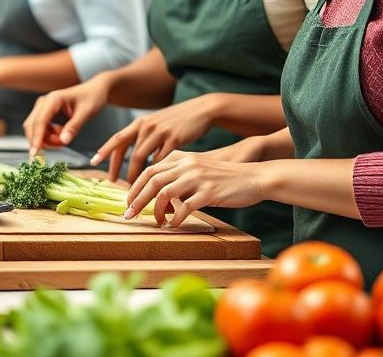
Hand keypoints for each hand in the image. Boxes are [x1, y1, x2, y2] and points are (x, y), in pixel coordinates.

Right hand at [23, 76, 109, 153]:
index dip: (36, 138)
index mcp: (53, 99)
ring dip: (47, 139)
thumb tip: (63, 141)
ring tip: (65, 138)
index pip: (40, 121)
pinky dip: (49, 136)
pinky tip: (63, 134)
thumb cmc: (92, 98)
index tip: (35, 154)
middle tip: (60, 146)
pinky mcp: (45, 113)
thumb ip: (74, 127)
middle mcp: (44, 102)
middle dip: (42, 140)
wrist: (95, 90)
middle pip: (32, 125)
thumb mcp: (86, 113)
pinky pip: (42, 129)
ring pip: (36, 129)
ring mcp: (43, 107)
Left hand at [91, 94, 218, 182]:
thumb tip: (134, 160)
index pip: (118, 139)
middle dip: (121, 171)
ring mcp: (161, 132)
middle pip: (129, 152)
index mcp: (140, 123)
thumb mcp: (156, 125)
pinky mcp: (176, 139)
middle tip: (118, 186)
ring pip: (142, 158)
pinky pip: (161, 159)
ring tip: (136, 190)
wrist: (201, 110)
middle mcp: (147, 126)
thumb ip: (144, 140)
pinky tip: (158, 182)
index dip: (105, 151)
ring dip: (137, 176)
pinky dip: (158, 172)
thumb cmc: (177, 121)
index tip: (94, 162)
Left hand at [125, 150, 268, 228]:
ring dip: (156, 210)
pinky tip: (174, 225)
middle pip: (152, 180)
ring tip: (156, 222)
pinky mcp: (210, 192)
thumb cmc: (225, 178)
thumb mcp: (198, 170)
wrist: (254, 177)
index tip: (129, 201)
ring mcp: (198, 177)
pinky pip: (186, 206)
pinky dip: (176, 217)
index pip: (149, 170)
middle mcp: (186, 165)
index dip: (135, 186)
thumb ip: (178, 178)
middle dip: (137, 199)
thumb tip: (161, 199)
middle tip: (130, 214)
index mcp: (181, 158)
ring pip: (165, 192)